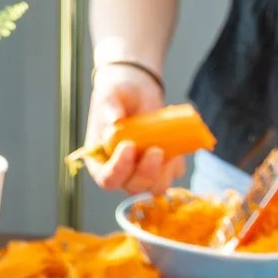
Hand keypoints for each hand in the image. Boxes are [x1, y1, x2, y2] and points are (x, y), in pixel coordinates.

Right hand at [86, 64, 174, 193]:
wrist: (138, 91)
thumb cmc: (119, 94)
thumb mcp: (110, 94)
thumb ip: (109, 105)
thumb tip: (116, 119)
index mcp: (101, 160)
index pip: (107, 178)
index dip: (118, 169)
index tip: (129, 146)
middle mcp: (122, 171)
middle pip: (133, 186)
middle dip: (147, 172)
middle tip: (156, 149)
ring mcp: (143, 170)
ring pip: (155, 186)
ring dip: (164, 173)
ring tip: (166, 148)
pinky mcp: (163, 165)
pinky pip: (173, 174)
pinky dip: (176, 164)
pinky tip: (176, 147)